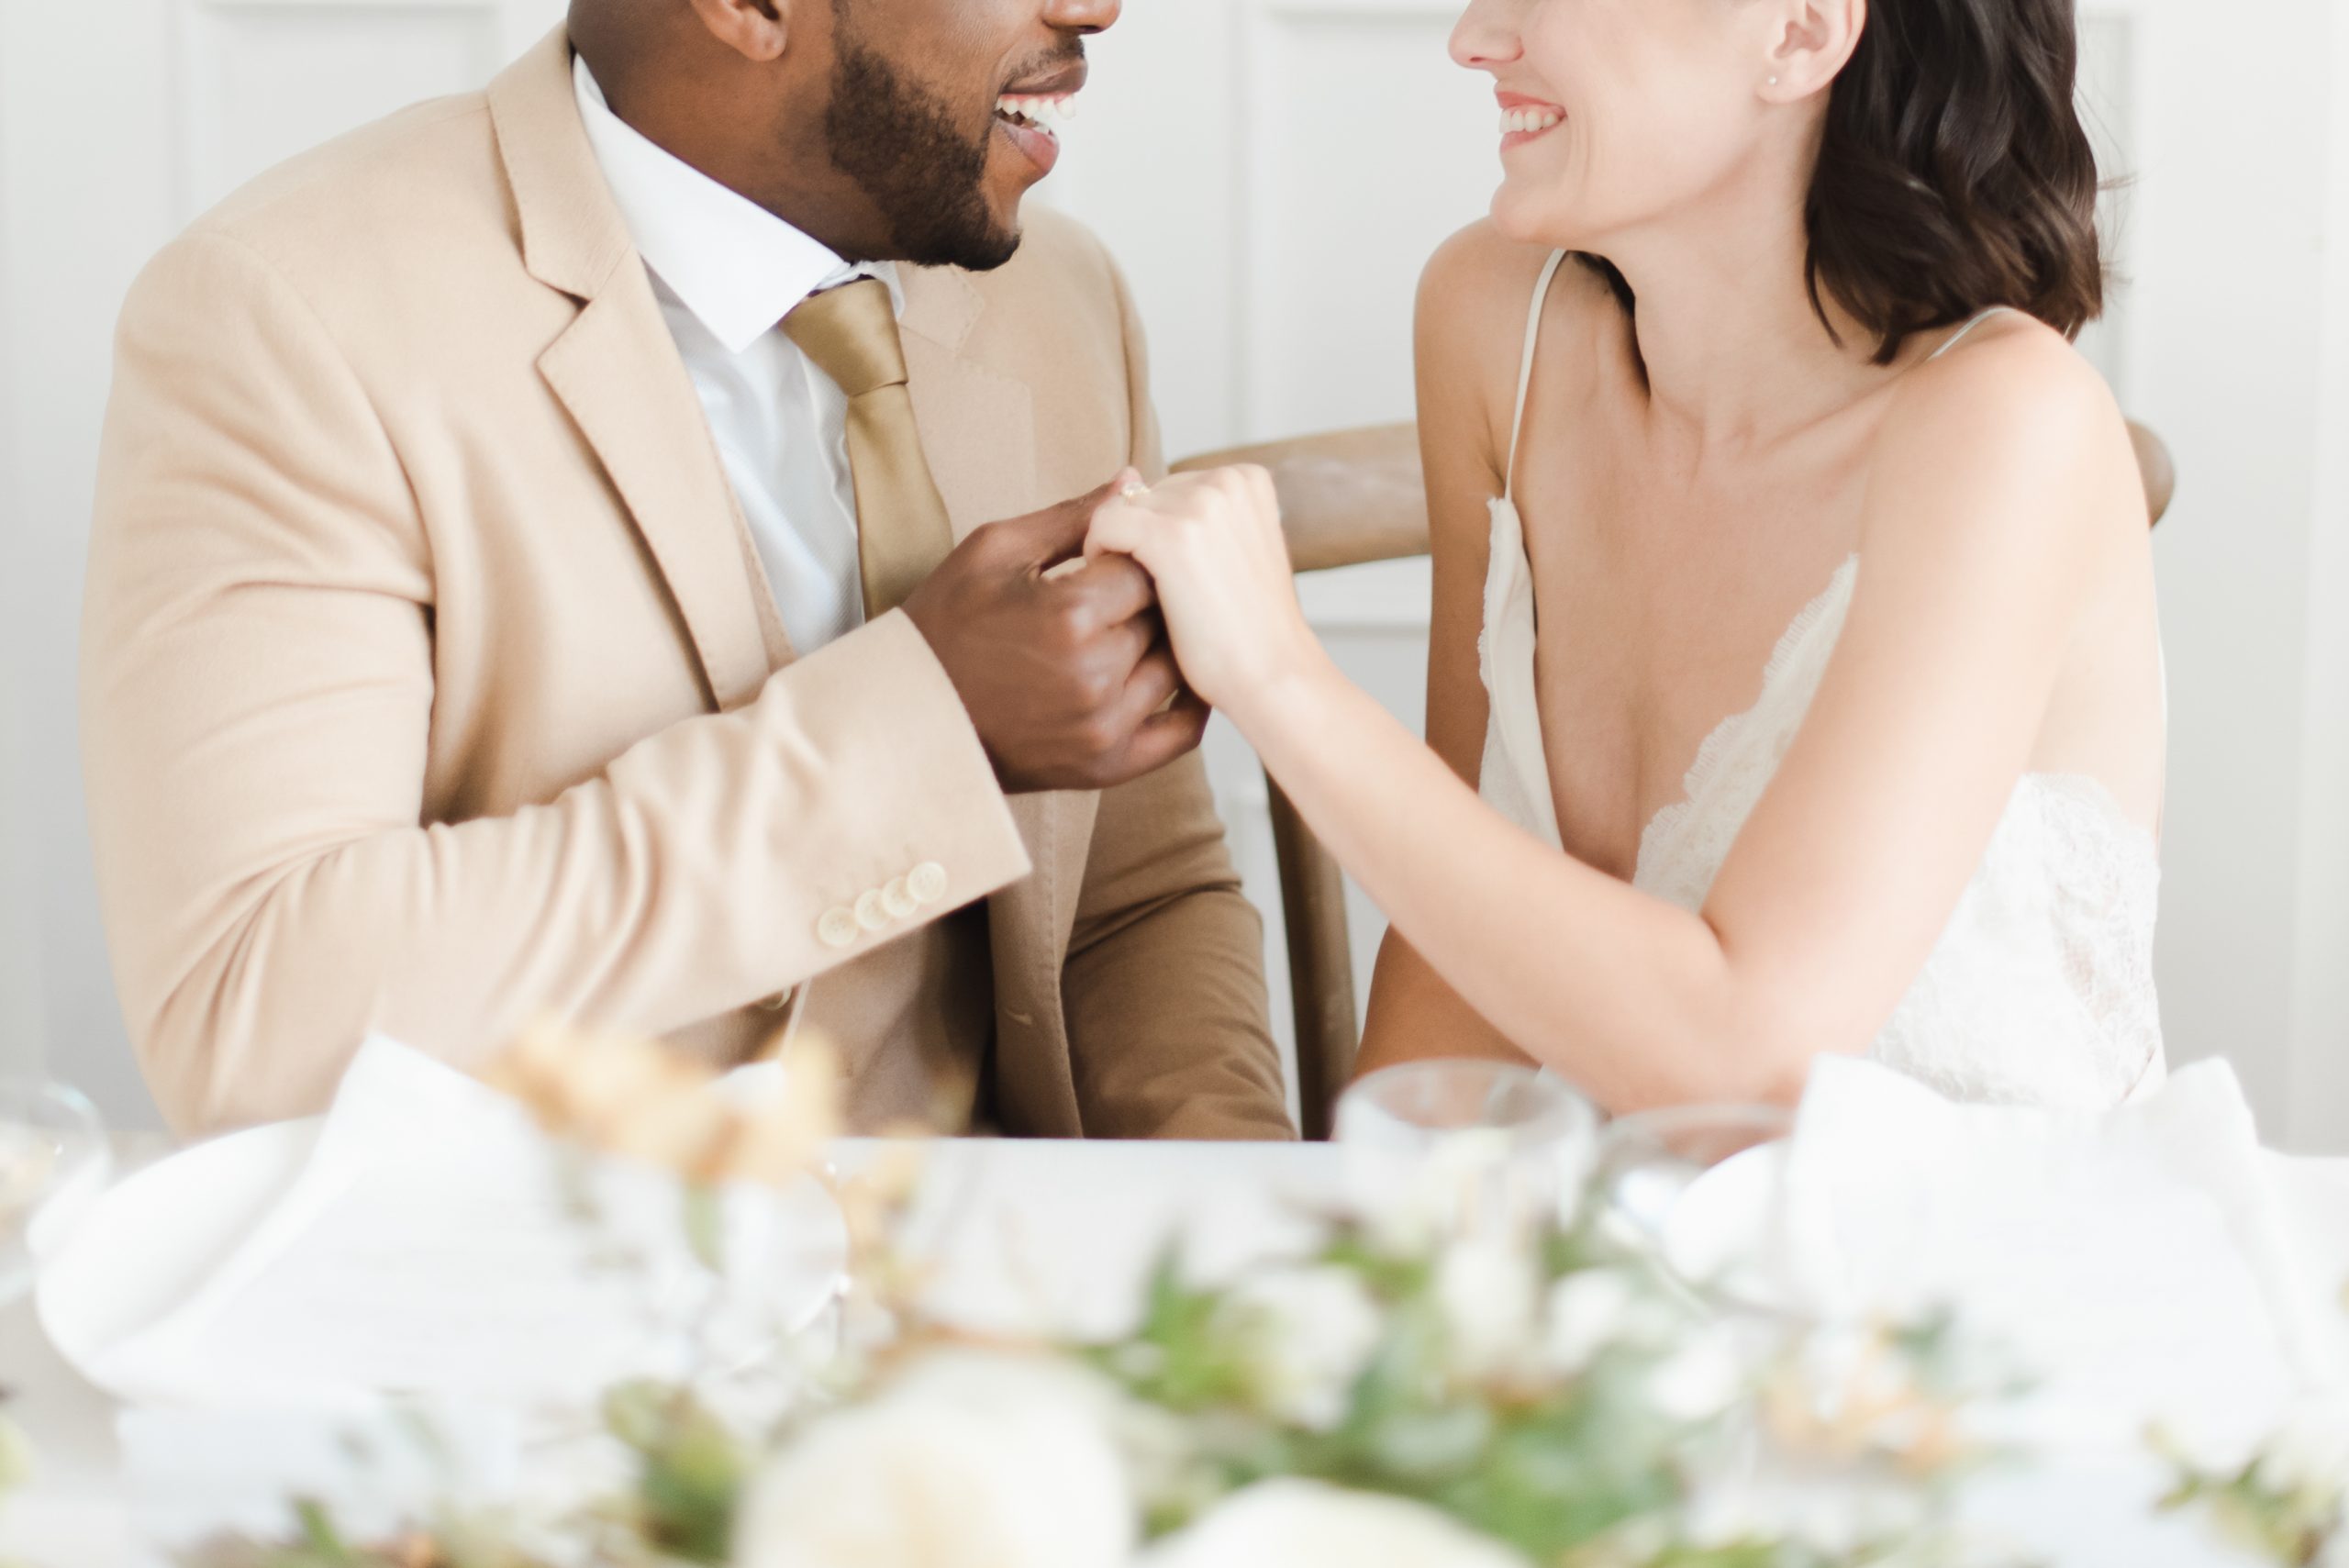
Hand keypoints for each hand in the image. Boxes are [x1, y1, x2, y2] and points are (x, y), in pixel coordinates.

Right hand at [901, 472, 1208, 793]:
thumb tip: (1135, 479)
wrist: (906, 714)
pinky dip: (1189, 705)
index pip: (1146, 567)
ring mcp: (1103, 726)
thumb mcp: (996, 551)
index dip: (1133, 557)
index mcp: (1069, 614)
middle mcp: (1094, 675)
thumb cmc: (945, 623)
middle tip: (1117, 597)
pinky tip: (1179, 679)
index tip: (1109, 559)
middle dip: (1147, 601)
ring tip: (1130, 632)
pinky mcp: (1105, 767)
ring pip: (1175, 667)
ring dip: (1161, 646)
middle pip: (1163, 617)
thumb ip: (1074, 516)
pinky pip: (1180, 734)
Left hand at [1083, 466, 1328, 717]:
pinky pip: (1104, 526)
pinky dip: (1099, 558)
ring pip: (1118, 509)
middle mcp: (1226, 480)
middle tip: (1156, 598)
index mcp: (1246, 478)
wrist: (1274, 677)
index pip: (1167, 489)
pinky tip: (1119, 596)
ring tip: (1140, 599)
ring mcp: (1200, 504)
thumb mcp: (1234, 554)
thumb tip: (1127, 478)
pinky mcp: (1170, 534)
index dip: (1156, 535)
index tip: (1171, 580)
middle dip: (1135, 541)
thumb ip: (1198, 518)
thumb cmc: (1248, 630)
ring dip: (1116, 552)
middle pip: (1140, 496)